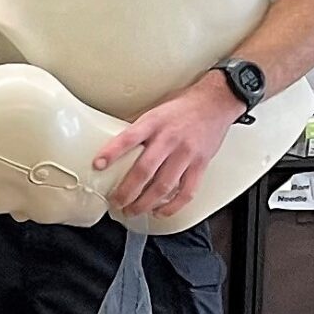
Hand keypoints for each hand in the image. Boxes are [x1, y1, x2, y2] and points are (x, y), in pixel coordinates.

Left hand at [92, 75, 244, 221]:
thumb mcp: (155, 112)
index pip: (128, 138)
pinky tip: (160, 211)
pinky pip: (187, 191)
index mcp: (153, 124)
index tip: (97, 165)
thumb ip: (139, 130)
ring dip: (145, 203)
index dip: (111, 152)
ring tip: (133, 211)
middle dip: (126, 192)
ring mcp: (186, 154)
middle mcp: (169, 140)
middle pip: (144, 171)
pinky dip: (172, 206)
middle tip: (116, 202)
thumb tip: (116, 150)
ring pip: (163, 186)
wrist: (216, 102)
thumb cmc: (182, 107)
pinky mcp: (200, 164)